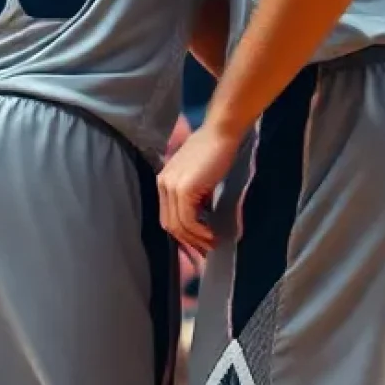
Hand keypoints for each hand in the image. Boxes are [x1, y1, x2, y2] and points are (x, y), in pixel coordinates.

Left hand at [156, 119, 239, 253]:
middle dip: (188, 242)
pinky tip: (212, 235)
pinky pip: (188, 221)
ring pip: (178, 226)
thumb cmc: (214, 152)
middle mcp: (163, 183)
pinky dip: (200, 233)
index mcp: (164, 181)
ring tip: (212, 244)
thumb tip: (198, 223)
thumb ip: (192, 197)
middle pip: (170, 224)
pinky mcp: (183, 189)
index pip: (167, 217)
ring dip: (196, 240)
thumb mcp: (198, 178)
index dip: (182, 235)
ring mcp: (170, 186)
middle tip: (206, 250)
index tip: (199, 245)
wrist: (221, 133)